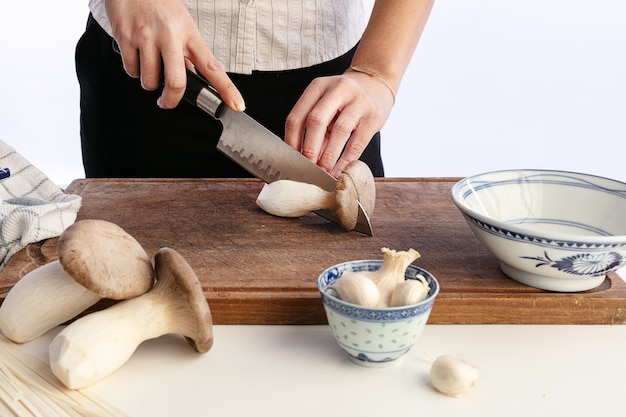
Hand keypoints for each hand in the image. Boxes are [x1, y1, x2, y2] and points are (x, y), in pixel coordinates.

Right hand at [104, 0, 243, 110]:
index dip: (227, 89)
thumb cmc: (159, 3)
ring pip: (150, 80)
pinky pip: (131, 70)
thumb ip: (187, 51)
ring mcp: (146, 36)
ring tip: (150, 66)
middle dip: (171, 99)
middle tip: (167, 101)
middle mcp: (170, 35)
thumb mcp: (182, 23)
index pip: (212, 67)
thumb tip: (191, 76)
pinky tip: (137, 56)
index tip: (236, 104)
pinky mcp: (125, 36)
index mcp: (189, 33)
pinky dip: (134, 70)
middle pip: (177, 82)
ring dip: (150, 82)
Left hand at [284, 71, 393, 177]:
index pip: (297, 116)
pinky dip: (347, 159)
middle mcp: (337, 90)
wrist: (377, 83)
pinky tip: (340, 170)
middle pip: (316, 121)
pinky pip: (358, 142)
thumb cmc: (345, 99)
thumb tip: (304, 159)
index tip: (292, 159)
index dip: (292, 140)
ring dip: (329, 155)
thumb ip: (315, 126)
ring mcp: (358, 101)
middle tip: (307, 167)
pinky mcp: (373, 117)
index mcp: (318, 87)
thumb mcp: (326, 104)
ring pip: (339, 130)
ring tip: (324, 171)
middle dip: (309, 148)